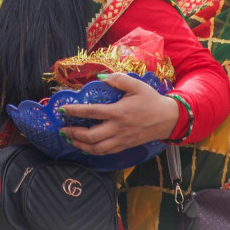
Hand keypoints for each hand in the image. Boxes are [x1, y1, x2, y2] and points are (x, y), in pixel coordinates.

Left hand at [59, 73, 179, 154]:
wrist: (168, 119)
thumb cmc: (151, 100)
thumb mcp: (136, 85)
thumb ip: (118, 79)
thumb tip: (100, 78)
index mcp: (118, 112)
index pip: (91, 112)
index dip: (74, 111)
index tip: (62, 110)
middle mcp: (118, 128)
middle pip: (91, 136)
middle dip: (74, 133)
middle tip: (63, 128)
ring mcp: (121, 139)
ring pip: (97, 149)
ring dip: (81, 145)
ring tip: (70, 139)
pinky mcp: (125, 146)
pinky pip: (106, 152)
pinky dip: (93, 151)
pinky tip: (86, 146)